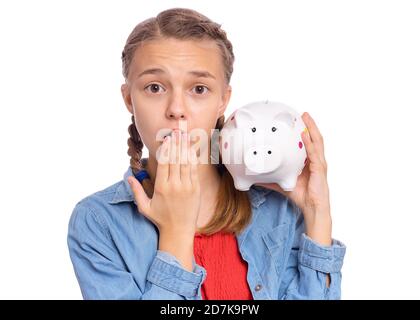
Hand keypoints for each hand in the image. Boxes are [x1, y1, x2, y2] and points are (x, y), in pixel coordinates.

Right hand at [128, 130, 200, 269]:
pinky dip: (193, 159)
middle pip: (176, 160)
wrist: (179, 231)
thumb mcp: (144, 207)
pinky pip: (194, 170)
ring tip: (185, 136)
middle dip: (177, 144)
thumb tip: (128, 178)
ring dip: (185, 148)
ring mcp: (187, 187)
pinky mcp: (196, 189)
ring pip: (186, 163)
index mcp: (162, 188)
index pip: (164, 164)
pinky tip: (191, 149)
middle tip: (177, 131)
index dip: (166, 150)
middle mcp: (175, 185)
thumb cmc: (160, 219)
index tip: (167, 139)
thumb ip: (136, 192)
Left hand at [256, 112, 331, 244]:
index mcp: (308, 161)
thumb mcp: (283, 183)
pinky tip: (304, 134)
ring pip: (317, 141)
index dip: (304, 132)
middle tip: (302, 114)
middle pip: (314, 138)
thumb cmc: (301, 195)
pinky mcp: (319, 168)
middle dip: (310, 125)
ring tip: (306, 117)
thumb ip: (271, 179)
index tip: (297, 121)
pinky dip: (309, 142)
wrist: (312, 207)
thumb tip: (255, 177)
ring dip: (312, 128)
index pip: (307, 143)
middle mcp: (315, 160)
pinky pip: (314, 152)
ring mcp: (319, 163)